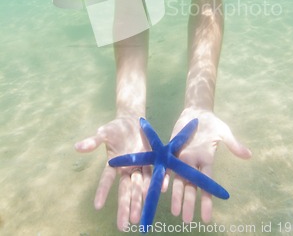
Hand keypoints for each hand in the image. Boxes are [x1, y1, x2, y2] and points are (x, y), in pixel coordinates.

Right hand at [75, 115, 150, 229]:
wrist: (133, 120)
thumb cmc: (116, 128)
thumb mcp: (104, 132)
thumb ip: (93, 141)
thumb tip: (77, 147)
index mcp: (114, 164)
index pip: (106, 180)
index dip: (102, 192)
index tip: (97, 206)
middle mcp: (126, 169)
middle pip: (125, 190)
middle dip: (125, 206)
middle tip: (124, 225)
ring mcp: (140, 166)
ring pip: (140, 186)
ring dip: (140, 200)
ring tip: (139, 217)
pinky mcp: (152, 160)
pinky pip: (155, 173)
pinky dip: (159, 181)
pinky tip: (163, 189)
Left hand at [165, 107, 250, 223]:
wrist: (196, 111)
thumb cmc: (212, 123)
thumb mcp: (224, 131)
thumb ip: (233, 144)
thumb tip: (248, 155)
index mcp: (206, 160)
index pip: (207, 184)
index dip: (207, 200)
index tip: (207, 218)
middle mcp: (193, 162)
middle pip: (191, 185)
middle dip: (189, 202)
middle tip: (186, 220)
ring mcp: (181, 157)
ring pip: (178, 179)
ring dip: (176, 194)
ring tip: (174, 212)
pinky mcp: (171, 149)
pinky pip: (167, 165)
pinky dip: (164, 175)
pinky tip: (161, 187)